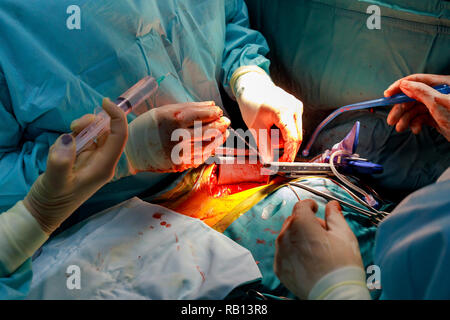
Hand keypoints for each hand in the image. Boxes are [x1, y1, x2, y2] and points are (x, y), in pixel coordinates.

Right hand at [24, 98, 127, 233]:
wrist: (44, 211)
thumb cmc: (53, 200)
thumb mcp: (55, 181)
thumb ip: (61, 160)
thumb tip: (69, 138)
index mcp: (104, 166)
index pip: (119, 136)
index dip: (117, 117)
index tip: (104, 102)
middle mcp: (102, 161)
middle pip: (107, 130)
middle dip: (92, 122)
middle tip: (74, 126)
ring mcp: (92, 158)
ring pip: (94, 132)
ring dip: (80, 129)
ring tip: (64, 143)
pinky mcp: (81, 157)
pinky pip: (81, 138)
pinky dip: (71, 137)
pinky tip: (60, 150)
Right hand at [125, 101, 229, 172]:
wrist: (131, 150)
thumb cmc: (148, 126)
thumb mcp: (165, 110)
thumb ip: (189, 107)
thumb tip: (212, 105)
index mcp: (173, 119)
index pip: (201, 115)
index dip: (213, 113)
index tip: (218, 111)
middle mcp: (177, 136)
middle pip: (207, 131)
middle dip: (220, 125)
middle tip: (226, 122)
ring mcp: (178, 153)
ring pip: (207, 146)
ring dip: (218, 139)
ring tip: (224, 133)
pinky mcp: (178, 165)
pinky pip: (199, 158)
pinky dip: (209, 151)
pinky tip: (213, 145)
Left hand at [232, 66, 302, 161]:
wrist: (253, 87)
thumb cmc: (252, 104)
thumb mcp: (255, 128)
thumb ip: (264, 146)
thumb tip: (270, 162)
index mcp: (284, 111)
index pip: (292, 138)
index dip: (289, 154)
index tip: (284, 163)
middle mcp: (294, 108)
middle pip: (296, 137)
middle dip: (285, 147)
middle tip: (273, 153)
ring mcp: (297, 106)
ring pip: (295, 132)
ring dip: (283, 139)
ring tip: (268, 132)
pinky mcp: (296, 107)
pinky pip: (293, 125)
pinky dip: (284, 131)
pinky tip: (273, 126)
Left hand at [274, 200, 362, 298]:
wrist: (334, 294)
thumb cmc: (341, 265)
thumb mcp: (343, 234)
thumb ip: (335, 216)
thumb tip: (332, 205)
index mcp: (301, 223)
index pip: (301, 206)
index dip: (310, 205)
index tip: (315, 208)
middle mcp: (285, 236)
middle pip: (293, 221)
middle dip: (306, 223)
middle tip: (321, 233)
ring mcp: (280, 252)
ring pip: (287, 237)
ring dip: (298, 238)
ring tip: (316, 250)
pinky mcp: (279, 267)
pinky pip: (284, 253)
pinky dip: (293, 253)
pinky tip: (308, 261)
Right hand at [384, 74, 449, 141]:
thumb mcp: (439, 103)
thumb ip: (420, 92)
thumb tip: (404, 85)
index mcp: (443, 84)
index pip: (416, 80)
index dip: (400, 87)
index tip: (387, 95)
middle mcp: (439, 93)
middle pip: (413, 97)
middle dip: (401, 109)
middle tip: (392, 119)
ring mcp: (438, 106)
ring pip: (415, 109)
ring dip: (406, 119)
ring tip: (401, 128)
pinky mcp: (438, 118)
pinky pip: (421, 118)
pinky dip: (415, 124)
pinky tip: (416, 129)